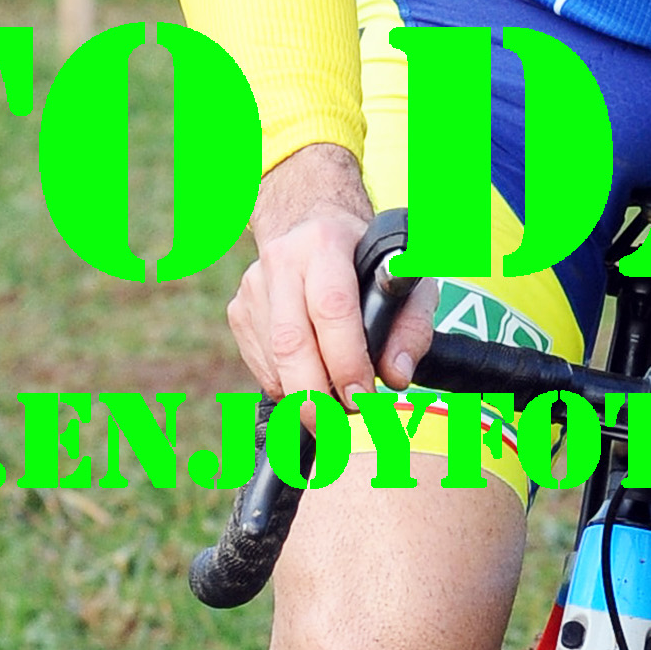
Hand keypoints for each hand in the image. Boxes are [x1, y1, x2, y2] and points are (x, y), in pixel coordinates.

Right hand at [226, 146, 439, 402]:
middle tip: (340, 427)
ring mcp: (254, 287)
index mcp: (326, 245)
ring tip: (334, 408)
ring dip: (305, 398)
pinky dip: (289, 388)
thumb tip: (396, 378)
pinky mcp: (240, 311)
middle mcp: (283, 262)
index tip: (363, 398)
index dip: (346, 361)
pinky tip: (311, 382)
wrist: (309, 222)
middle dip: (316, 398)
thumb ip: (410, 327)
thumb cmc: (367, 257)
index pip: (332, 310)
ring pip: (274, 363)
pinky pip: (263, 367)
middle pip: (291, 343)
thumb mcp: (405, 277)